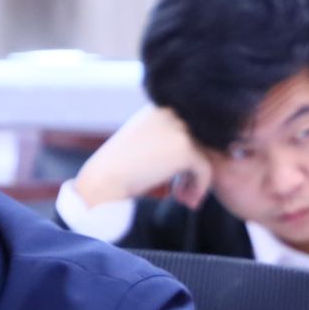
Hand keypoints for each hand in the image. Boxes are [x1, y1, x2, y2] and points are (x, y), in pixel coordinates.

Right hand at [72, 105, 212, 209]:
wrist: (103, 180)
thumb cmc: (120, 168)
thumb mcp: (145, 144)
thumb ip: (170, 142)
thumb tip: (203, 152)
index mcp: (159, 108)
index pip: (192, 131)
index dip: (190, 156)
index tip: (180, 178)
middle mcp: (170, 113)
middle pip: (201, 143)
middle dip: (195, 168)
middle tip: (183, 192)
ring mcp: (179, 129)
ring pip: (205, 156)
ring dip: (197, 180)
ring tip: (185, 198)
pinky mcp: (185, 148)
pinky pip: (205, 169)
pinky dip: (201, 187)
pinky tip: (189, 200)